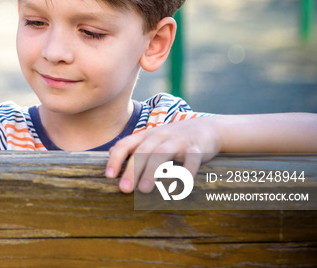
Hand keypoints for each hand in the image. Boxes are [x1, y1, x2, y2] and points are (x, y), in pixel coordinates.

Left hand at [105, 118, 221, 193]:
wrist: (207, 128)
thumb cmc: (173, 138)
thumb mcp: (152, 138)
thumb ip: (132, 145)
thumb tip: (110, 152)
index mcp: (146, 136)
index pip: (126, 144)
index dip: (116, 159)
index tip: (109, 175)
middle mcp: (159, 136)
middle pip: (142, 152)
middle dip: (132, 170)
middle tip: (124, 189)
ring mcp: (178, 141)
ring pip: (162, 154)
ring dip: (152, 171)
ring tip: (144, 190)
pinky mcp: (196, 148)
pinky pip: (190, 159)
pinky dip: (185, 171)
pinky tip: (180, 186)